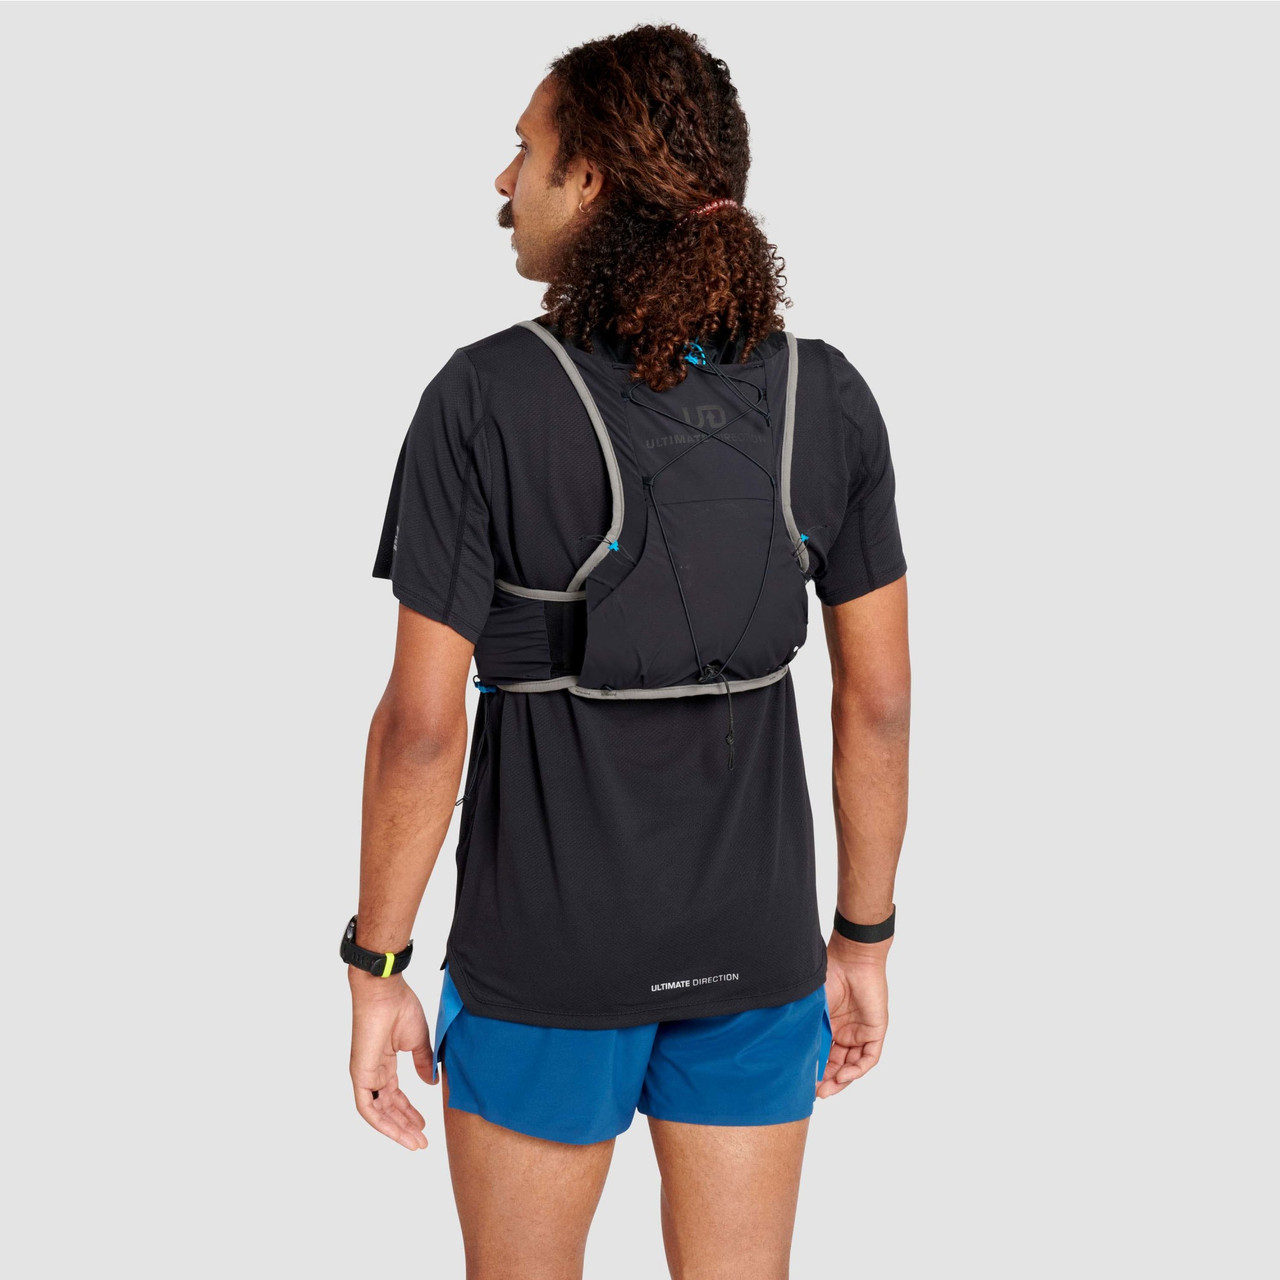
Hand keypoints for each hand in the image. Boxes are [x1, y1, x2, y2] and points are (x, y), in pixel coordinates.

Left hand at [348, 971, 435, 1148]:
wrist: (384, 992)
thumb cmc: (400, 1008)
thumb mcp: (418, 1040)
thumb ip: (423, 1062)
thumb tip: (430, 1082)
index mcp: (385, 1062)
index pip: (395, 1095)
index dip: (409, 1111)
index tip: (424, 1124)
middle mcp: (374, 1072)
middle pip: (388, 1107)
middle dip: (405, 1125)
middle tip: (422, 1140)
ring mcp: (365, 1075)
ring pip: (379, 1112)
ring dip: (396, 1129)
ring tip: (415, 1142)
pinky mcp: (360, 1075)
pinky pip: (367, 1107)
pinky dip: (381, 1123)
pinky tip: (397, 1133)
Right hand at [817, 938, 889, 1098]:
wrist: (851, 959)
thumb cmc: (828, 976)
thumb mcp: (813, 1009)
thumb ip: (808, 1030)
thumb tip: (791, 1055)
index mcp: (829, 1025)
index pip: (823, 1055)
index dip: (814, 1070)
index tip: (802, 1083)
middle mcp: (845, 1032)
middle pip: (837, 1064)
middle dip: (827, 1081)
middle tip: (815, 1093)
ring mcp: (860, 1033)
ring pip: (853, 1065)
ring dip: (841, 1079)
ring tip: (827, 1089)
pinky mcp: (875, 1031)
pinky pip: (869, 1058)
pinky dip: (856, 1069)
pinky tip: (843, 1074)